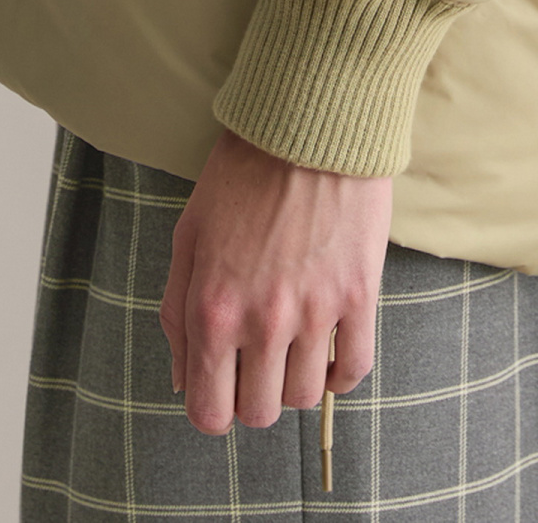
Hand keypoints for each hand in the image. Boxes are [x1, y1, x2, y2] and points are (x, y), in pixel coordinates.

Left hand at [161, 127, 390, 434]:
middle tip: (258, 359)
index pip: (210, 412)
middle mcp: (262, 320)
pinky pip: (353, 369)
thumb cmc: (240, 175)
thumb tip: (183, 380)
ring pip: (306, 397)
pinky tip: (329, 348)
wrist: (306, 123)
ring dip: (296, 380)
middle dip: (254, 395)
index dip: (214, 408)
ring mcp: (315, 311)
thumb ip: (178, 314)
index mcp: (212, 309)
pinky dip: (340, 372)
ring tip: (293, 343)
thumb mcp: (188, 237)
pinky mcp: (359, 295)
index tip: (222, 387)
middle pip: (260, 413)